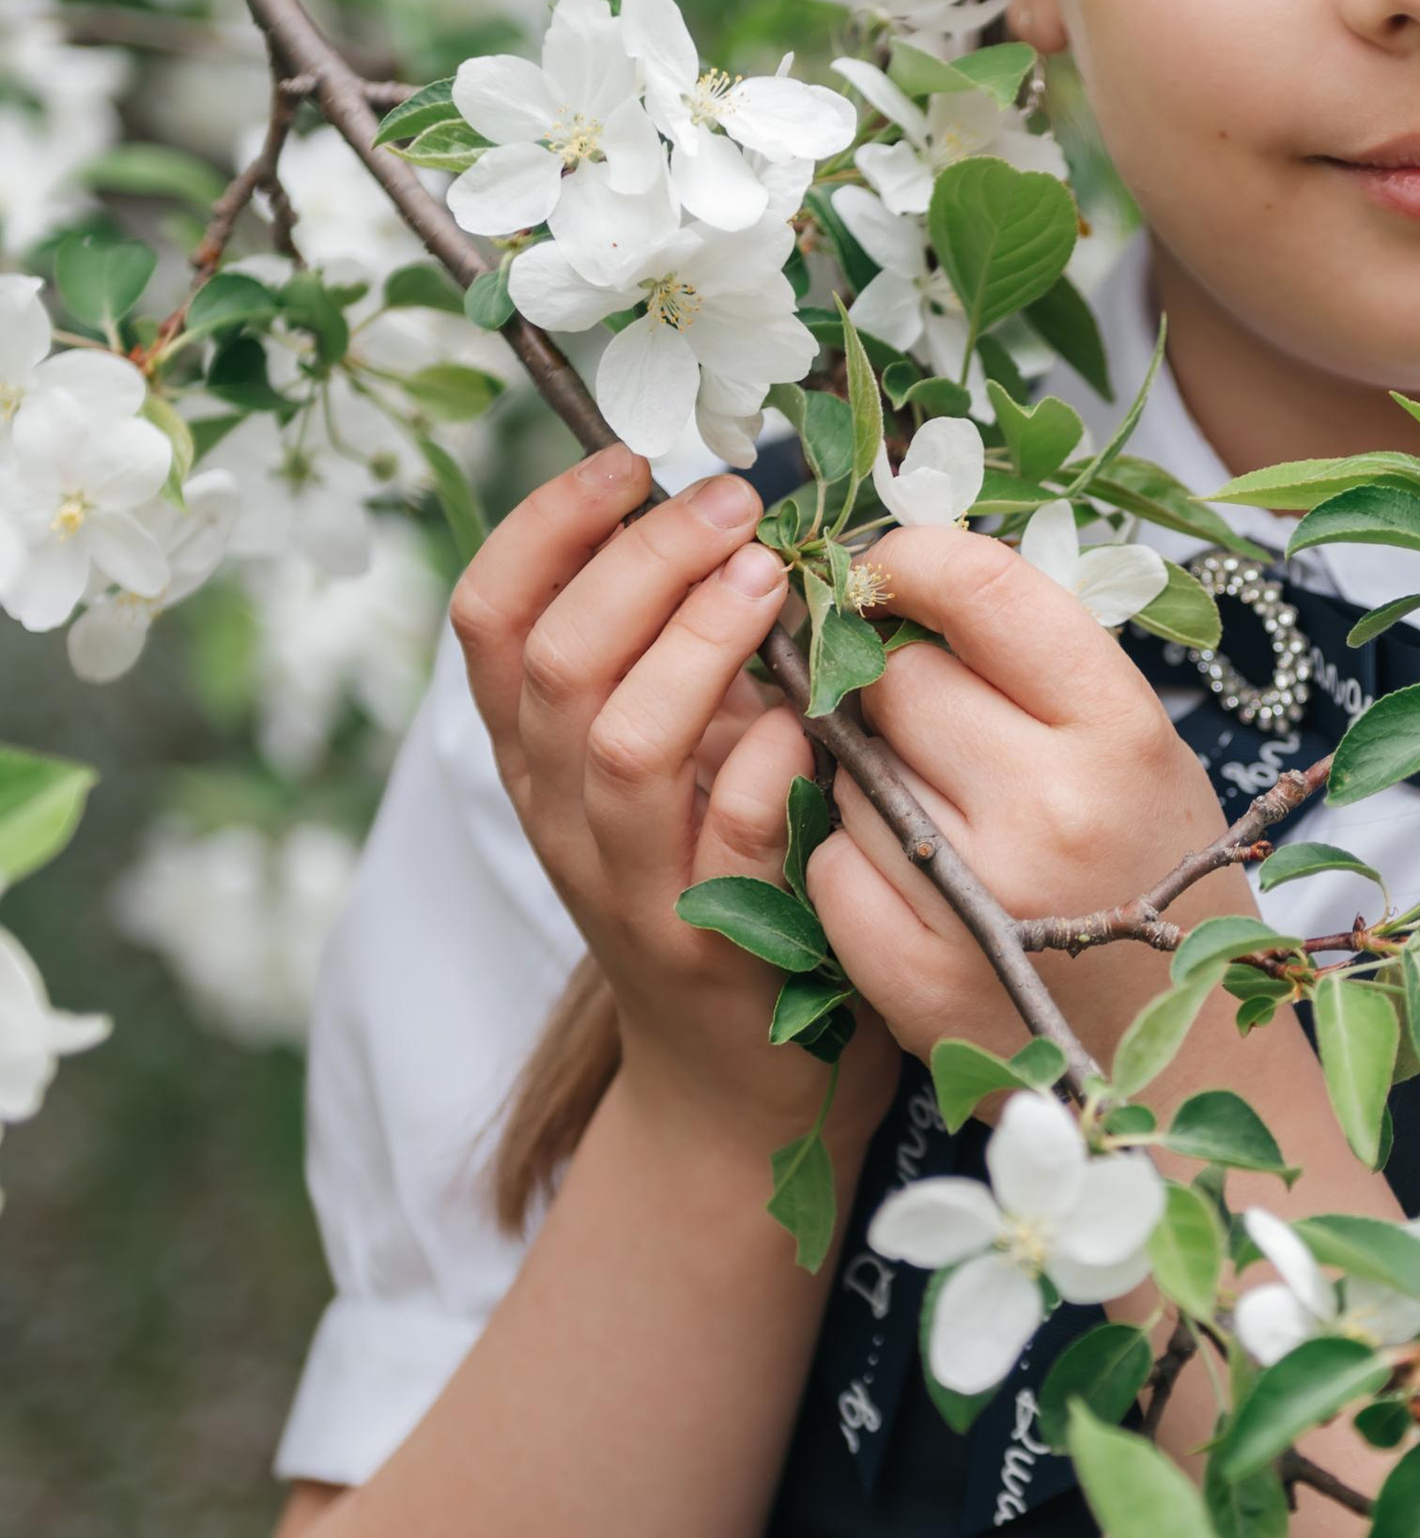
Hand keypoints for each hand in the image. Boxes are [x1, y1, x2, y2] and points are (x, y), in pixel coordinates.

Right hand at [450, 444, 885, 1150]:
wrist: (739, 1078)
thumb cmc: (723, 876)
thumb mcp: (672, 756)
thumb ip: (677, 656)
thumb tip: (724, 513)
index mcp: (537, 752)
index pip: (490, 617)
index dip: (546, 525)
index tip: (625, 459)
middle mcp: (560, 814)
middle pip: (557, 661)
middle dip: (641, 560)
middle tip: (730, 501)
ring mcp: (629, 885)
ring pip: (619, 744)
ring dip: (694, 642)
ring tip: (769, 578)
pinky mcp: (712, 947)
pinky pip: (722, 840)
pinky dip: (761, 766)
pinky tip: (810, 719)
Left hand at [804, 526, 1253, 1076]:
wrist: (1176, 1062)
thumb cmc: (1148, 876)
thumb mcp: (1132, 748)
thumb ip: (1032, 662)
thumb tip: (898, 567)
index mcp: (1118, 733)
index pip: (981, 589)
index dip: (909, 560)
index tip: (883, 571)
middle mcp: (1051, 807)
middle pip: (894, 677)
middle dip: (890, 686)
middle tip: (929, 726)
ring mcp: (977, 896)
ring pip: (846, 769)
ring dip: (869, 780)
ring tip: (944, 823)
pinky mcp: (911, 974)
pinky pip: (825, 860)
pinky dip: (850, 863)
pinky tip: (913, 886)